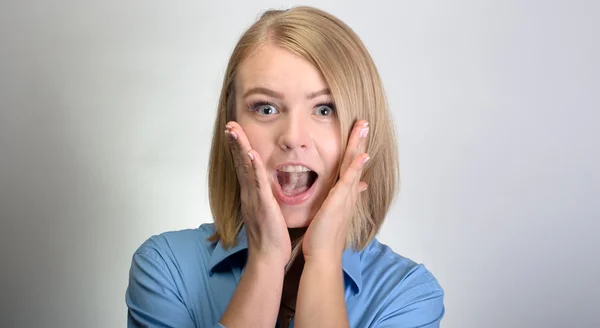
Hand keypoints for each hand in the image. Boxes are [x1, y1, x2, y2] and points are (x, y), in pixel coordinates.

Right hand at [225, 122, 290, 266]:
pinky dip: (253, 167)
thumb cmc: (270, 238)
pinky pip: (258, 183)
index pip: (243, 167)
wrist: (268, 258)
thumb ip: (264, 199)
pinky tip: (251, 154)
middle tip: (229, 125)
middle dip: (234, 143)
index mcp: (251, 195)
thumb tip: (265, 189)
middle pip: (239, 163)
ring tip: (233, 131)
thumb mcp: (266, 213)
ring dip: (239, 148)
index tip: (234, 132)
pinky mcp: (263, 205)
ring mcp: (254, 198)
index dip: (238, 149)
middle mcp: (249, 194)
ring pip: (245, 168)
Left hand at [302, 120, 368, 261]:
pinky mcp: (339, 202)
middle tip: (364, 122)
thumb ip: (340, 200)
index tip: (358, 133)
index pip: (351, 167)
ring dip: (359, 146)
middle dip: (360, 141)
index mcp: (344, 195)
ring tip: (363, 127)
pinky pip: (348, 181)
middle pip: (356, 161)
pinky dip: (356, 167)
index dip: (355, 149)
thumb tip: (350, 191)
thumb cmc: (324, 237)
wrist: (323, 255)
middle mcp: (348, 193)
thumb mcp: (332, 214)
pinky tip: (362, 155)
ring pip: (354, 166)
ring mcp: (345, 197)